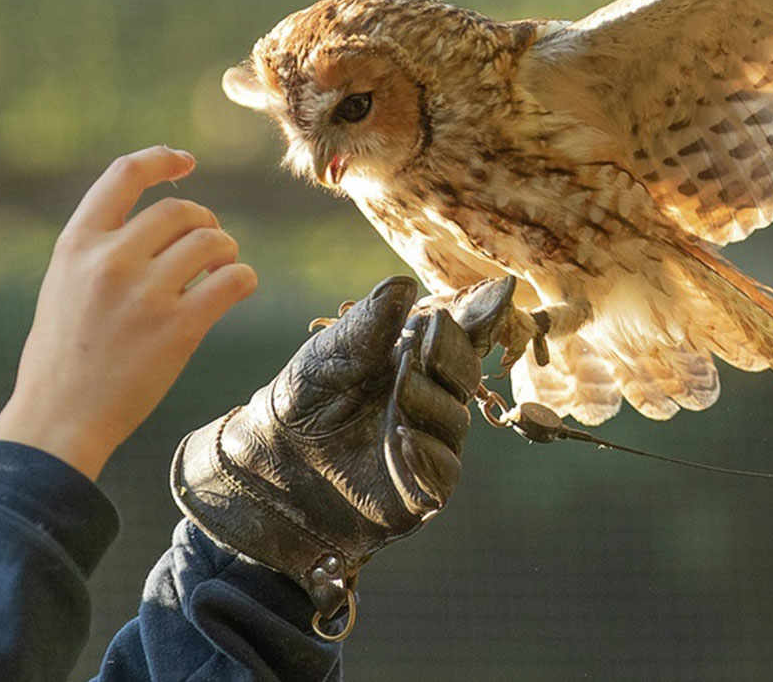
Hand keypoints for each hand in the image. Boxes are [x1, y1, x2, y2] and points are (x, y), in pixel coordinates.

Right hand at [0, 146, 257, 479]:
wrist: (58, 419)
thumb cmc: (62, 357)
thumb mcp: (62, 285)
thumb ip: (99, 249)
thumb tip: (155, 225)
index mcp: (76, 244)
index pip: (124, 175)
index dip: (161, 160)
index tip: (187, 162)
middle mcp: (110, 260)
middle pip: (179, 210)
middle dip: (202, 221)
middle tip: (207, 245)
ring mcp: (145, 294)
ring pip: (211, 241)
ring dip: (226, 250)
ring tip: (221, 269)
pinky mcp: (178, 329)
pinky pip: (233, 281)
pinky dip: (243, 278)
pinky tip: (236, 289)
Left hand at [171, 276, 513, 638]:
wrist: (271, 463)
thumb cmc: (303, 398)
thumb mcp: (329, 354)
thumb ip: (368, 324)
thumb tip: (403, 283)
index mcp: (416, 355)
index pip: (461, 332)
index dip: (482, 313)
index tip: (501, 290)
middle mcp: (433, 395)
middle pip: (464, 371)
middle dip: (449, 355)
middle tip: (424, 344)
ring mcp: (432, 442)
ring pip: (454, 419)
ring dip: (430, 402)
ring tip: (400, 392)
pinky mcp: (422, 488)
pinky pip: (442, 471)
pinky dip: (426, 453)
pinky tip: (403, 436)